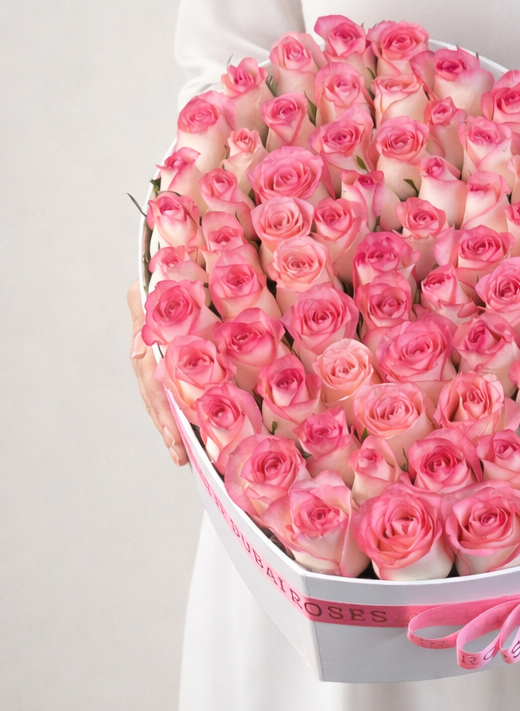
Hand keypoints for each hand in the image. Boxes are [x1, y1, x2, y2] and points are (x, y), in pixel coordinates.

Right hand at [127, 280, 187, 465]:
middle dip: (167, 428)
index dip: (164, 413)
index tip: (177, 439)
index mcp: (148, 341)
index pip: (153, 386)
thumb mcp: (152, 288)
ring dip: (172, 425)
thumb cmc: (169, 269)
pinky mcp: (176, 354)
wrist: (179, 253)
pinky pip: (176, 384)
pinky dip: (182, 408)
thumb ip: (144, 315)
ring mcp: (161, 355)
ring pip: (163, 396)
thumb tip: (135, 352)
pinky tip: (192, 429)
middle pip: (156, 398)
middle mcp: (152, 352)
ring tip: (184, 455)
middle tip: (180, 457)